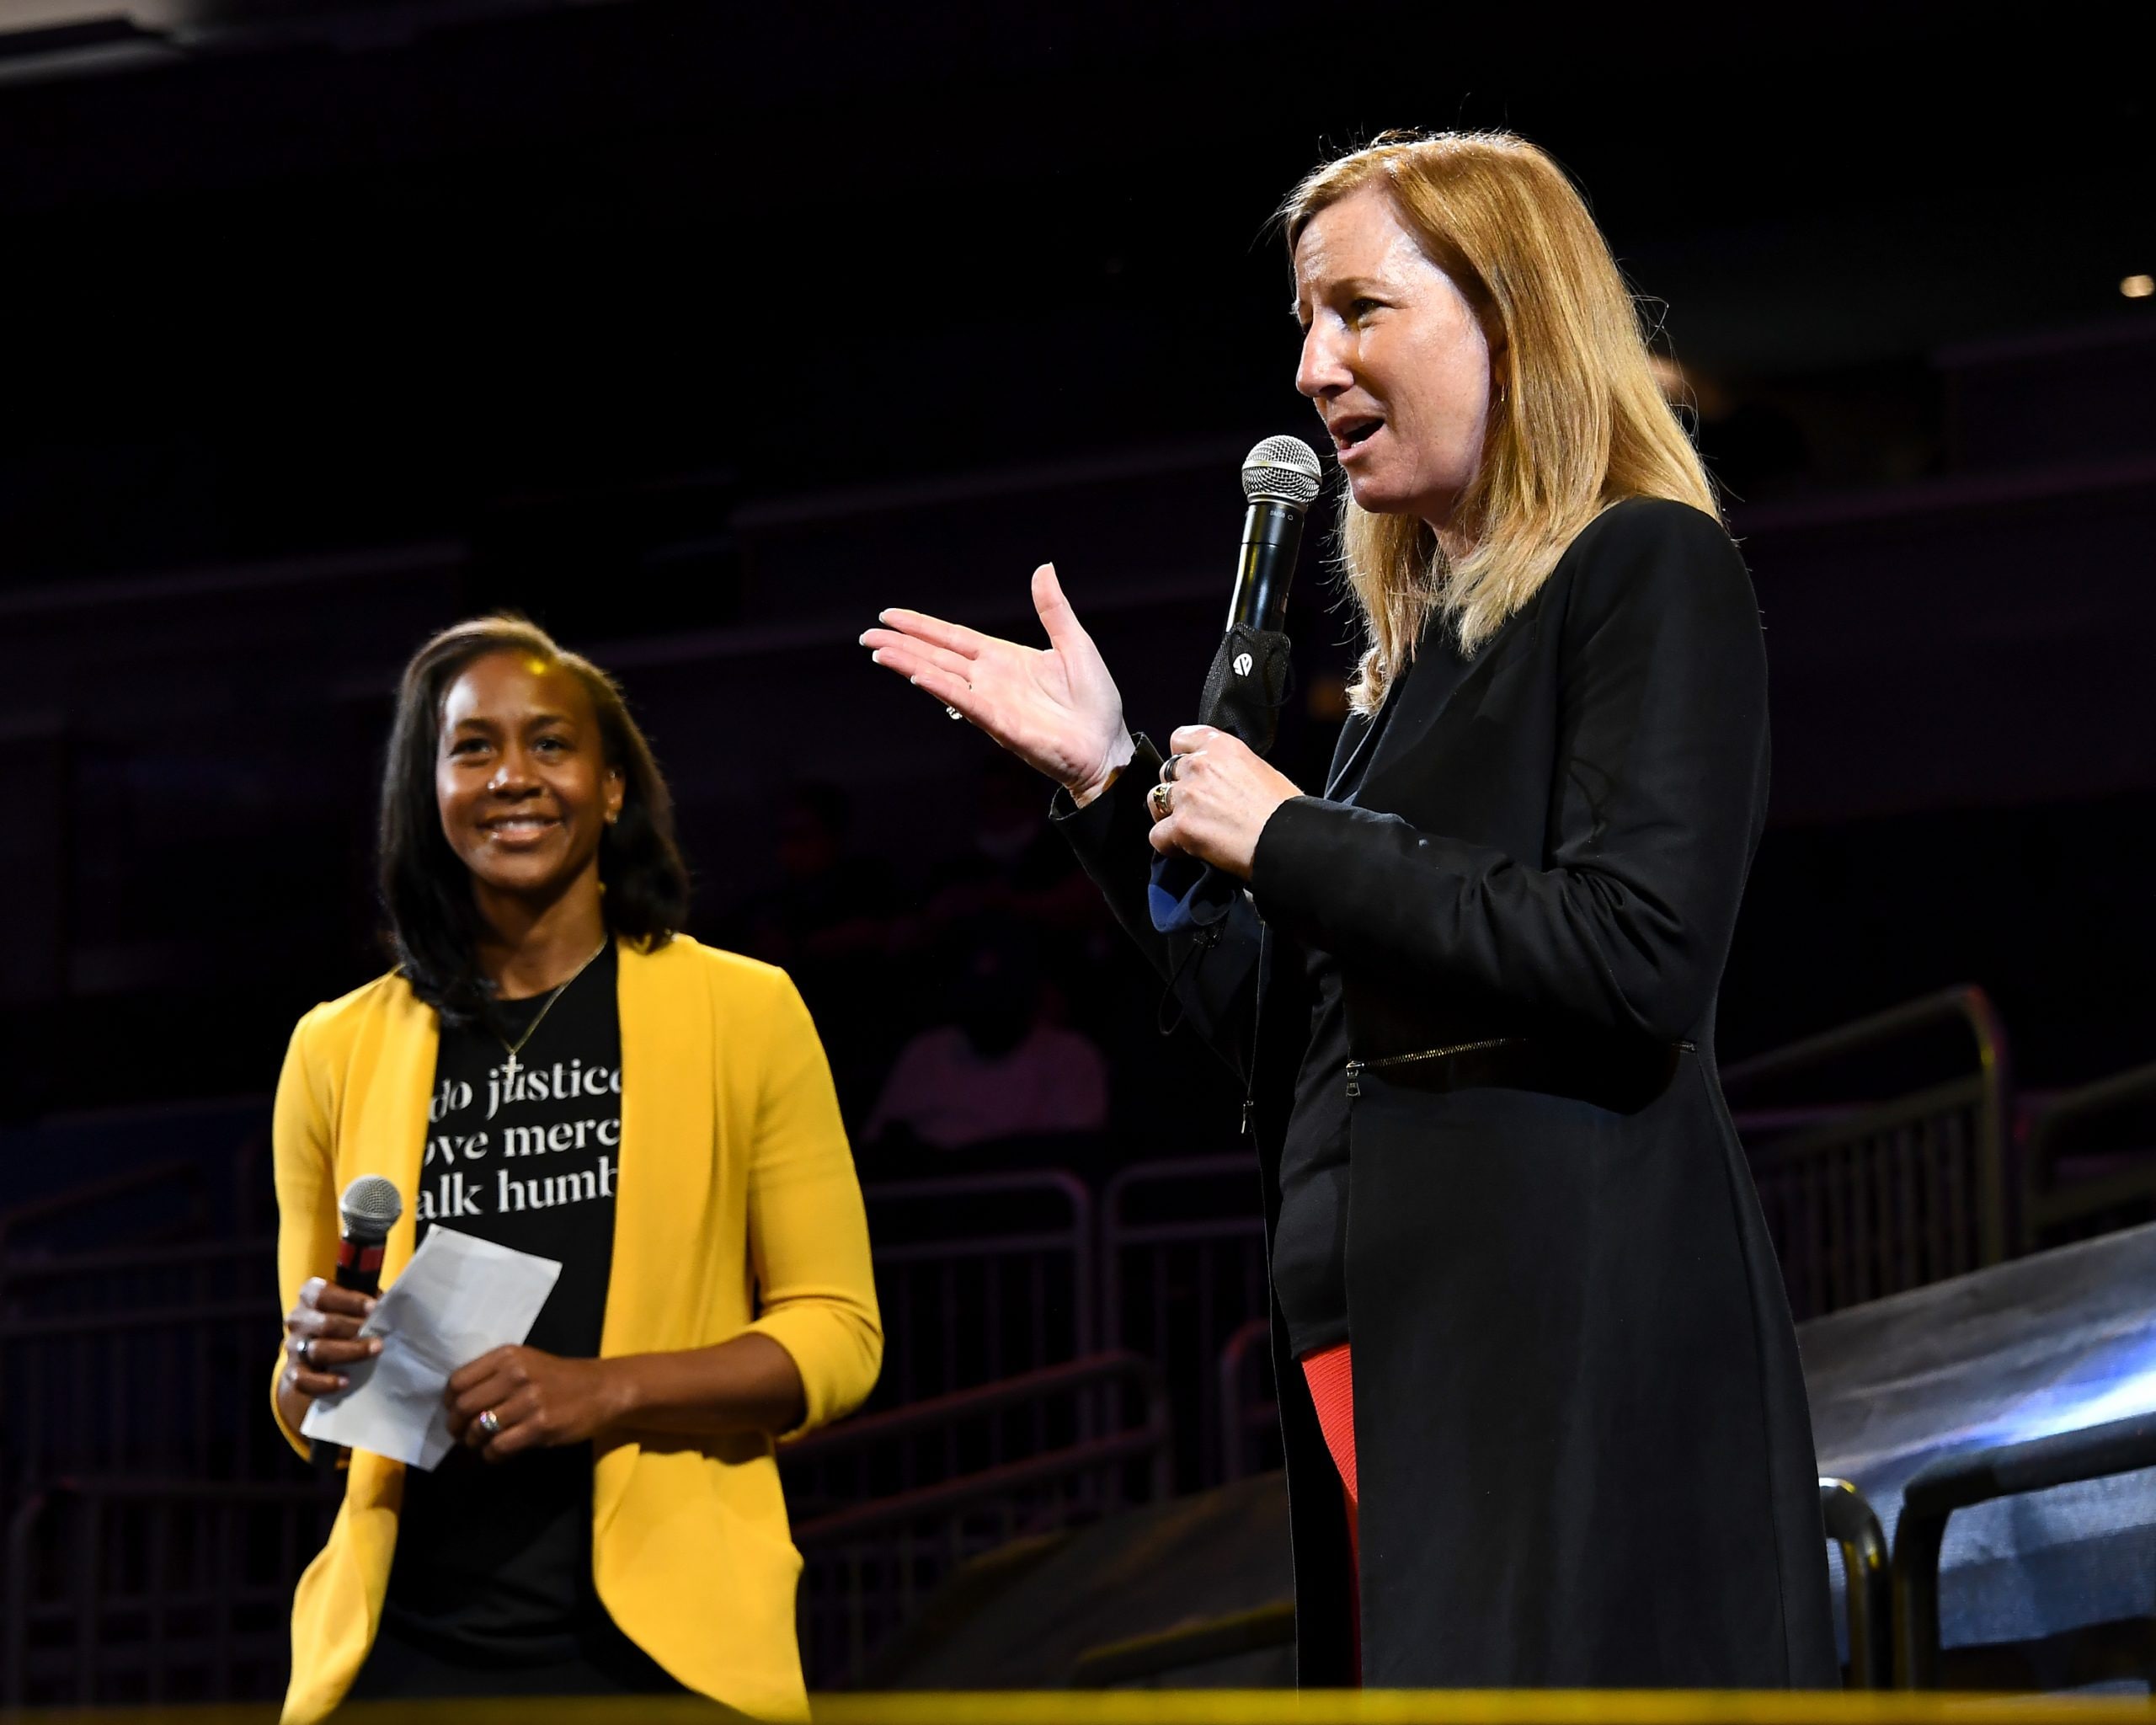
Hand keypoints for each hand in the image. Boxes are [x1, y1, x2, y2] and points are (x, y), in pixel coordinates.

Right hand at [281, 1277, 381, 1399]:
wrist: (324, 1350)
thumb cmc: (349, 1319)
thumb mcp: (356, 1305)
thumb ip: (368, 1303)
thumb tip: (391, 1306)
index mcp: (310, 1295)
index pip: (323, 1294)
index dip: (350, 1301)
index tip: (374, 1308)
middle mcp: (298, 1319)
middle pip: (324, 1324)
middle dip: (354, 1330)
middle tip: (379, 1339)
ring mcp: (293, 1346)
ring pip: (317, 1350)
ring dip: (348, 1352)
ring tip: (372, 1353)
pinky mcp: (293, 1372)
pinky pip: (303, 1381)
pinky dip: (324, 1383)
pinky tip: (345, 1381)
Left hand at [446, 1345, 625, 1462]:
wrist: (602, 1389)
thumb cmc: (558, 1377)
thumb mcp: (526, 1362)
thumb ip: (494, 1375)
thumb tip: (456, 1402)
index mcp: (508, 1356)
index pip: (458, 1381)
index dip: (448, 1402)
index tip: (453, 1411)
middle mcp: (515, 1375)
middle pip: (463, 1406)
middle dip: (456, 1426)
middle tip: (461, 1434)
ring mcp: (528, 1401)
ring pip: (479, 1429)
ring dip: (474, 1442)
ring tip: (482, 1443)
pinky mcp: (540, 1426)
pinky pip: (499, 1447)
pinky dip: (492, 1455)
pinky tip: (498, 1452)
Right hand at [862, 563, 1135, 804]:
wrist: (1109, 745)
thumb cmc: (1094, 701)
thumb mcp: (1074, 643)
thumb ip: (1053, 609)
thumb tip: (1044, 568)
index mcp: (1004, 659)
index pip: (953, 638)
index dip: (922, 626)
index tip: (890, 615)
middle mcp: (990, 680)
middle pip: (936, 656)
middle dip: (901, 645)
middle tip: (866, 635)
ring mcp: (993, 703)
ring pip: (942, 679)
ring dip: (910, 664)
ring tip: (879, 652)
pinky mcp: (1003, 725)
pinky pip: (967, 704)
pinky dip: (942, 689)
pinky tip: (917, 676)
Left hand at [1146, 725, 1303, 879]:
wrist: (1288, 839)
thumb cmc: (1286, 811)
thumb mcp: (1262, 771)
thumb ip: (1232, 769)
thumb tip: (1225, 783)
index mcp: (1222, 746)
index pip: (1181, 738)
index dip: (1181, 756)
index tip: (1187, 770)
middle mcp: (1200, 765)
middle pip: (1166, 772)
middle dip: (1176, 789)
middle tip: (1195, 808)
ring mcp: (1187, 796)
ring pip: (1154, 800)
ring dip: (1167, 814)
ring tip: (1188, 828)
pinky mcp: (1180, 826)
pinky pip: (1157, 835)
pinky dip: (1168, 844)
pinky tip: (1187, 849)